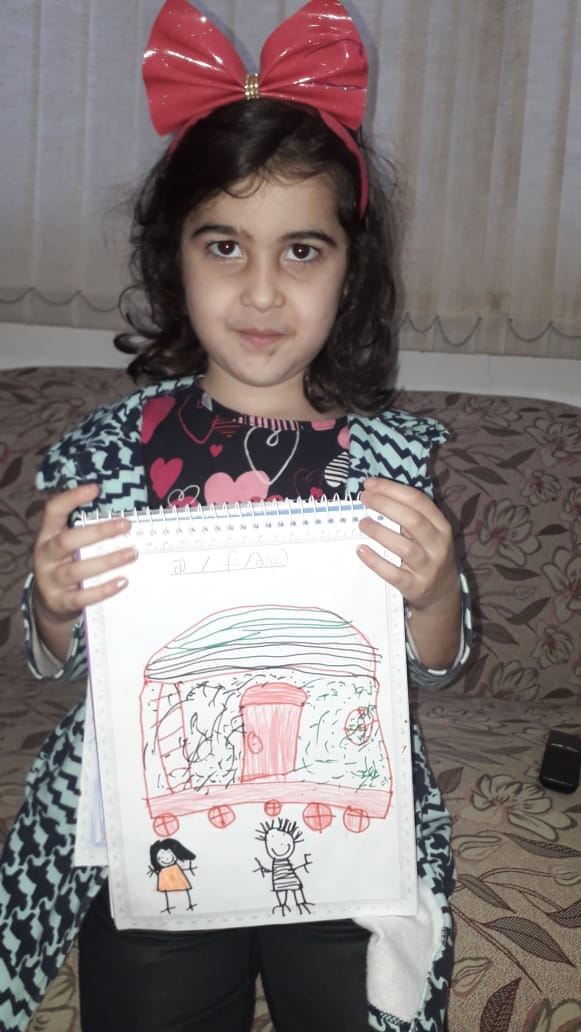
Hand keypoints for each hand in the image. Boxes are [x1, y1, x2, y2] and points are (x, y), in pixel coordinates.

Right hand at [32, 483, 136, 659]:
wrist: (51, 603)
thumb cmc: (67, 564)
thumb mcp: (70, 546)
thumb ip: (86, 533)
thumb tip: (122, 520)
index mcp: (47, 535)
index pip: (53, 511)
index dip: (71, 498)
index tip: (95, 488)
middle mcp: (45, 556)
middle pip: (67, 541)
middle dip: (98, 532)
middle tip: (126, 525)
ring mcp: (50, 580)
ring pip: (76, 570)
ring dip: (107, 561)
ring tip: (132, 554)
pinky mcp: (60, 601)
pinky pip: (82, 597)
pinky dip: (104, 590)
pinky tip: (123, 581)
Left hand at [358, 477, 460, 668]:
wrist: (442, 594)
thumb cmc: (429, 554)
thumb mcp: (429, 533)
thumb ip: (409, 515)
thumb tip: (375, 493)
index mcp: (441, 526)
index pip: (418, 501)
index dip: (392, 489)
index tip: (370, 483)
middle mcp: (438, 546)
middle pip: (412, 520)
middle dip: (385, 505)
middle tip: (364, 498)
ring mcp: (427, 567)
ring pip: (403, 547)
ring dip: (379, 532)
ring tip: (362, 523)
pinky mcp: (414, 586)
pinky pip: (393, 574)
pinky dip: (375, 561)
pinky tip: (361, 550)